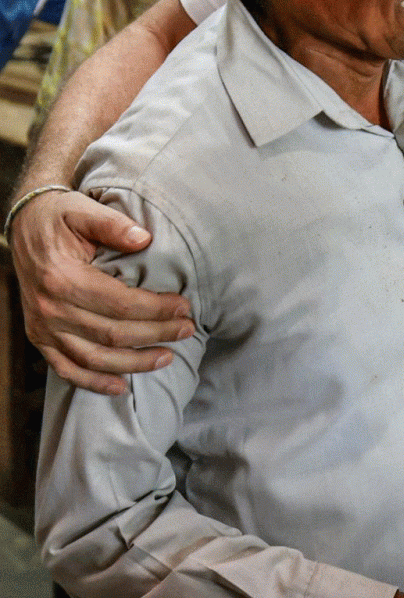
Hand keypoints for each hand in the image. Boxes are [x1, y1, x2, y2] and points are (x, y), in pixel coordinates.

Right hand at [12, 187, 189, 394]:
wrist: (23, 228)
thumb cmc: (59, 218)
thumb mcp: (83, 210)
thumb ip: (113, 224)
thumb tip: (144, 238)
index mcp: (62, 278)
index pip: (120, 303)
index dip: (156, 309)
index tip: (185, 307)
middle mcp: (50, 309)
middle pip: (112, 333)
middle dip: (155, 334)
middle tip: (187, 330)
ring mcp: (43, 328)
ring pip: (94, 358)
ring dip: (133, 363)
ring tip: (167, 357)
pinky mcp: (40, 338)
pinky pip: (66, 369)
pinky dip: (93, 382)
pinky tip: (121, 386)